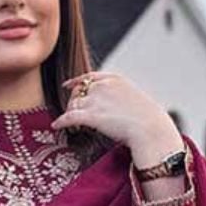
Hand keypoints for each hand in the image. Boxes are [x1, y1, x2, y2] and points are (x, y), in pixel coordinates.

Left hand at [50, 73, 182, 167]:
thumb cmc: (148, 120)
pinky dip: (61, 122)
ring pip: (73, 104)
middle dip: (73, 102)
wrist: (150, 128)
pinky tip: (56, 126)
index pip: (89, 77)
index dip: (76, 82)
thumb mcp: (135, 100)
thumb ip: (122, 98)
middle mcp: (102, 86)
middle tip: (72, 114)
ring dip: (69, 114)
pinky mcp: (91, 116)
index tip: (68, 86)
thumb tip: (119, 108)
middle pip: (78, 91)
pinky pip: (69, 117)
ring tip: (68, 124)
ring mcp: (96, 100)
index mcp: (114, 79)